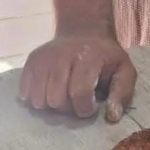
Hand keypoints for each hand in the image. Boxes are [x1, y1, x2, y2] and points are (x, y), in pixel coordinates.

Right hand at [18, 33, 136, 121]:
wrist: (84, 32)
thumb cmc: (106, 57)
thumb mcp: (124, 71)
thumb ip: (122, 93)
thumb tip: (112, 117)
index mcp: (87, 57)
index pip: (79, 92)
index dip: (85, 108)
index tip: (91, 106)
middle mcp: (61, 55)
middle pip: (56, 99)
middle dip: (68, 108)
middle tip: (77, 101)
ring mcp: (43, 58)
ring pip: (38, 99)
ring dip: (52, 105)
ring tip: (64, 96)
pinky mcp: (32, 61)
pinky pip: (25, 93)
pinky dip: (37, 99)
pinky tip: (50, 92)